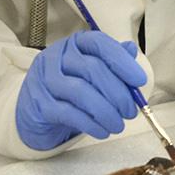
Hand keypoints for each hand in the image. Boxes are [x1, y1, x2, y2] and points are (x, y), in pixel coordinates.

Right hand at [15, 31, 146, 149]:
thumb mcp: (90, 71)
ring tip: (118, 125)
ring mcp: (46, 80)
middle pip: (93, 70)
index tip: (140, 80)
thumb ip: (111, 61)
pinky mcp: (40, 104)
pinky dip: (91, 124)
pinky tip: (102, 131)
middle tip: (130, 112)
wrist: (34, 109)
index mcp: (75, 44)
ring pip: (81, 92)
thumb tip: (132, 50)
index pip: (100, 45)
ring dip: (106, 112)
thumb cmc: (69, 87)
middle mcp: (58, 57)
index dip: (122, 62)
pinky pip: (69, 113)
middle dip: (118, 93)